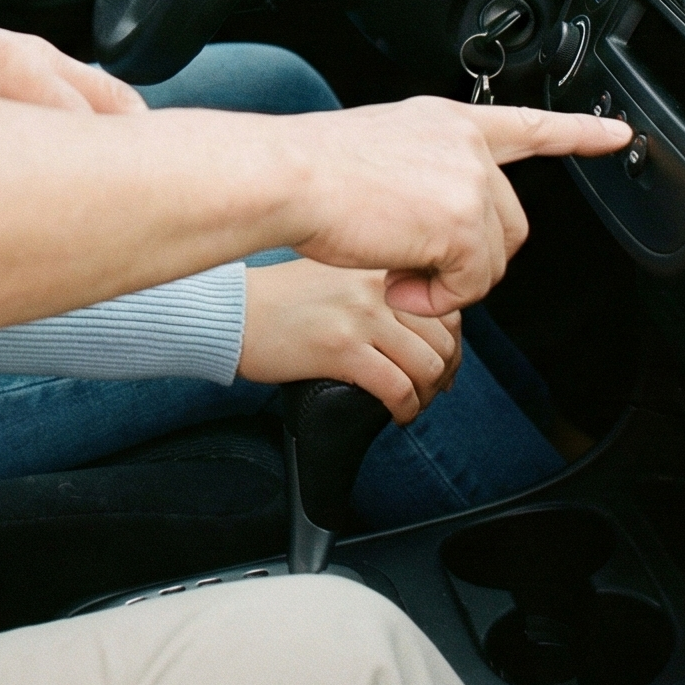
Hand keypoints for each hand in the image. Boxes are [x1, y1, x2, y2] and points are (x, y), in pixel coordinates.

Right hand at [238, 259, 460, 423]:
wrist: (232, 312)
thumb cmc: (275, 299)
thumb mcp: (334, 277)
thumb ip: (374, 290)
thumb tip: (414, 323)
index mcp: (376, 270)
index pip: (444, 306)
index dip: (452, 343)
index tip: (442, 362)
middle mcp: (374, 288)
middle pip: (444, 339)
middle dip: (445, 374)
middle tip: (431, 391)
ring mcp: (360, 317)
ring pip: (429, 366)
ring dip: (427, 395)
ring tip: (412, 403)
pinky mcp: (342, 349)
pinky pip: (399, 388)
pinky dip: (406, 409)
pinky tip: (395, 414)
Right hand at [267, 98, 634, 315]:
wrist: (288, 178)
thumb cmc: (312, 171)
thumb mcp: (381, 149)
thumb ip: (425, 173)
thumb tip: (439, 221)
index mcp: (445, 122)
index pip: (525, 124)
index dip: (577, 132)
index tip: (617, 134)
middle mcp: (465, 144)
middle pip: (511, 223)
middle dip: (474, 259)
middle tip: (420, 269)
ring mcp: (469, 182)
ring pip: (490, 260)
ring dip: (448, 284)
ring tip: (398, 276)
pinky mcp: (463, 223)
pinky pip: (471, 285)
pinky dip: (438, 300)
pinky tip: (399, 286)